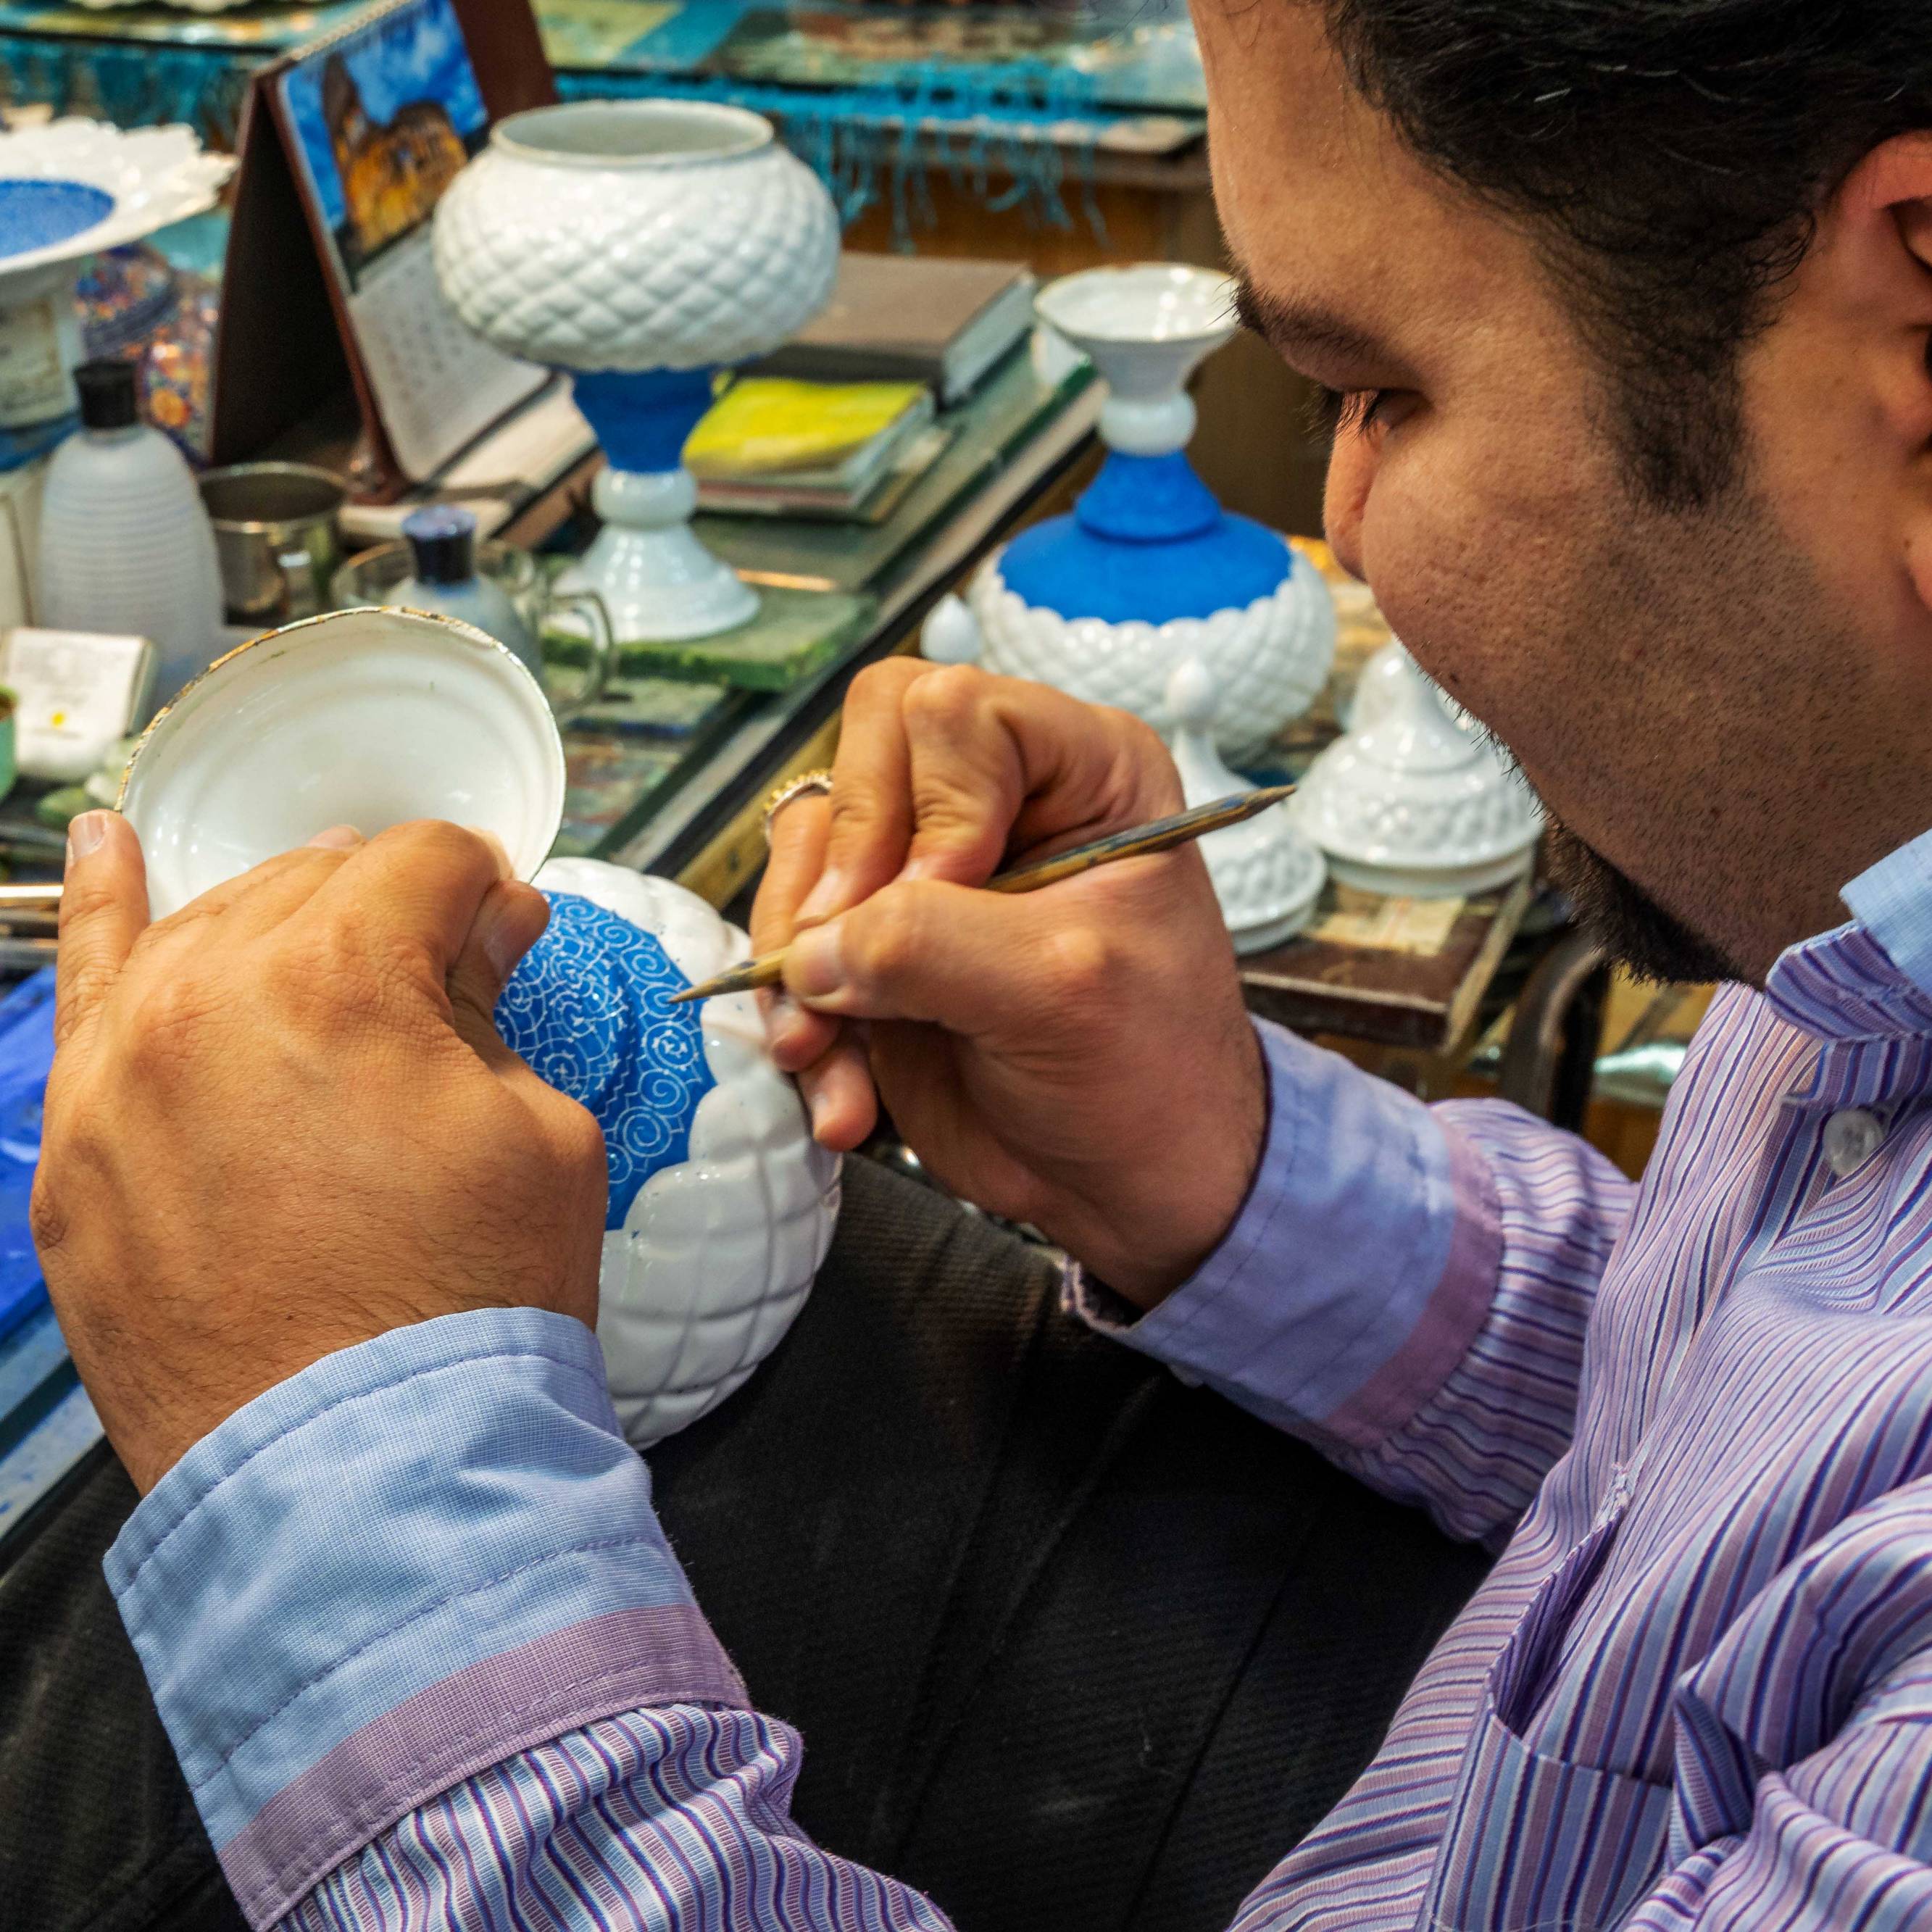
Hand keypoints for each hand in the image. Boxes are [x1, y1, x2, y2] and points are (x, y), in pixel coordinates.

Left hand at [33, 814, 606, 1493]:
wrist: (370, 1478)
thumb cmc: (469, 1308)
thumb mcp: (542, 1133)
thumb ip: (496, 1008)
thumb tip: (486, 931)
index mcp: (340, 978)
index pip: (423, 864)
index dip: (484, 890)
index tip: (504, 933)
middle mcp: (207, 1001)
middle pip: (310, 883)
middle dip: (390, 907)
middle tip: (443, 963)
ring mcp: (121, 1078)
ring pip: (204, 929)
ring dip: (279, 915)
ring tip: (325, 914)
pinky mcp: (78, 1155)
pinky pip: (80, 1000)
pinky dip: (97, 911)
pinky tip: (105, 848)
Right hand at [751, 660, 1265, 1308]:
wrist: (1131, 1181)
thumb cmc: (1148, 1072)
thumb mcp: (1059, 992)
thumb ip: (929, 945)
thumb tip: (810, 948)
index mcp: (1082, 767)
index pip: (950, 711)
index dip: (929, 808)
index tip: (951, 902)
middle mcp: (999, 797)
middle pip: (863, 752)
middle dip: (844, 871)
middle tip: (856, 967)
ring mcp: (929, 866)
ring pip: (809, 845)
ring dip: (804, 960)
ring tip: (826, 1052)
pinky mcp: (881, 940)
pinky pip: (794, 938)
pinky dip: (798, 1019)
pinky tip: (843, 1096)